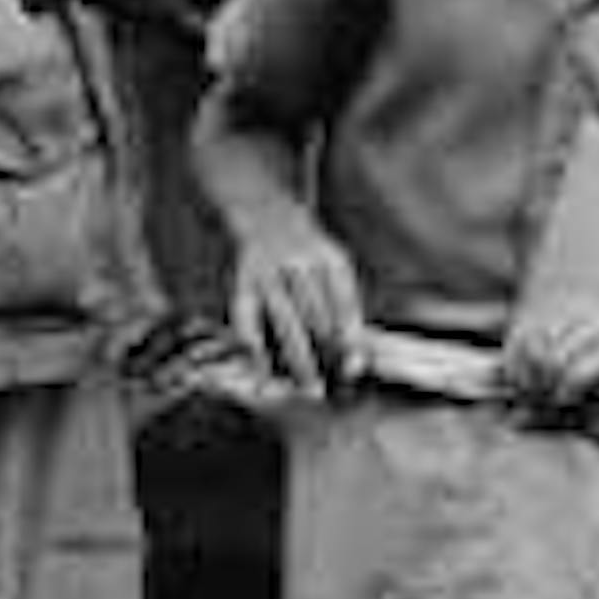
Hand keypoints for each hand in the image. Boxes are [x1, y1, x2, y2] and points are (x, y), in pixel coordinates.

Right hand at [232, 223, 367, 396]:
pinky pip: (248, 320)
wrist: (262, 210)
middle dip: (326, 356)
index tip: (354, 368)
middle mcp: (299, 262)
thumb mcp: (333, 263)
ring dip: (299, 359)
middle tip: (333, 388)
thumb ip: (346, 304)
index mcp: (329, 257)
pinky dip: (256, 348)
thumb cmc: (306, 248)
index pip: (345, 304)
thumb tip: (356, 355)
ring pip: (287, 323)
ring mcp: (269, 272)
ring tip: (309, 388)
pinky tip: (265, 372)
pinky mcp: (242, 281)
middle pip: (317, 318)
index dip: (350, 338)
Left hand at [501, 294, 598, 416]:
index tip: (515, 395)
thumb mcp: (591, 375)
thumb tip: (514, 419)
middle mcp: (582, 317)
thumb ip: (554, 389)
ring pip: (551, 362)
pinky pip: (576, 373)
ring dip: (545, 390)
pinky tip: (570, 401)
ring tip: (553, 405)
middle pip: (533, 349)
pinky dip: (567, 392)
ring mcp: (598, 331)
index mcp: (573, 314)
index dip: (512, 368)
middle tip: (530, 406)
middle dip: (526, 382)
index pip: (523, 337)